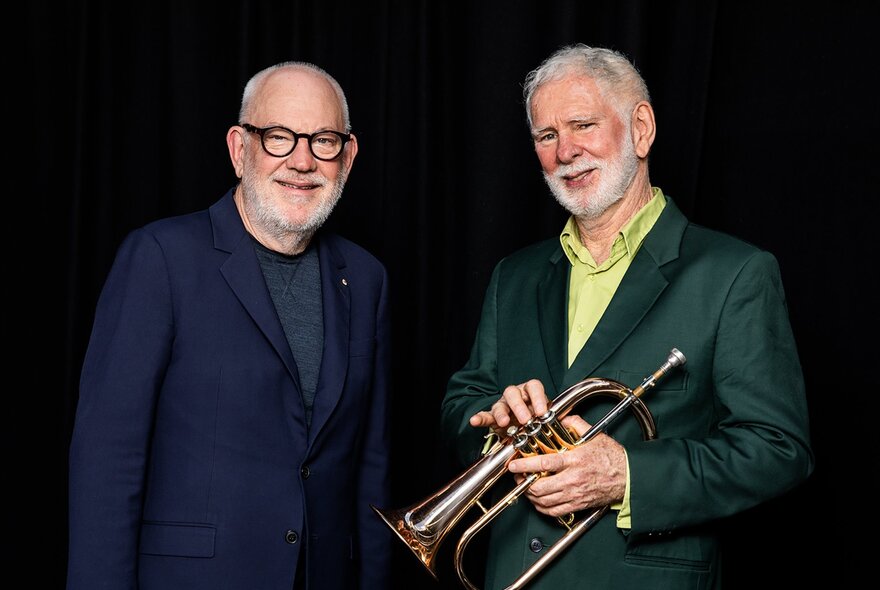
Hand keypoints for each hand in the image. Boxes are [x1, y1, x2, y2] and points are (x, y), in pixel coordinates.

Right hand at [468, 379, 550, 431]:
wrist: (523, 430)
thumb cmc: (537, 421)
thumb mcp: (547, 419)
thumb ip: (555, 418)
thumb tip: (569, 422)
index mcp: (531, 392)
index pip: (534, 387)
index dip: (538, 398)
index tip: (542, 412)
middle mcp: (516, 395)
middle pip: (514, 392)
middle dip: (519, 406)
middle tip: (525, 420)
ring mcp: (503, 404)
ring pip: (501, 403)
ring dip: (502, 412)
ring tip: (504, 422)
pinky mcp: (492, 416)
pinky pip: (485, 415)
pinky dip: (480, 418)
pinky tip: (475, 421)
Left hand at [507, 414, 626, 516]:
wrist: (629, 478)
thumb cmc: (613, 458)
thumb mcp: (595, 436)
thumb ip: (576, 425)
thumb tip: (563, 418)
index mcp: (575, 460)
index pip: (545, 463)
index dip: (526, 465)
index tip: (514, 464)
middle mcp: (573, 479)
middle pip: (541, 487)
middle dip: (524, 483)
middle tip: (518, 476)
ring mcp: (575, 494)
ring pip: (545, 501)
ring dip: (531, 496)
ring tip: (526, 487)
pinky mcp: (578, 505)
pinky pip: (555, 511)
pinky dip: (542, 508)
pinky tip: (539, 501)